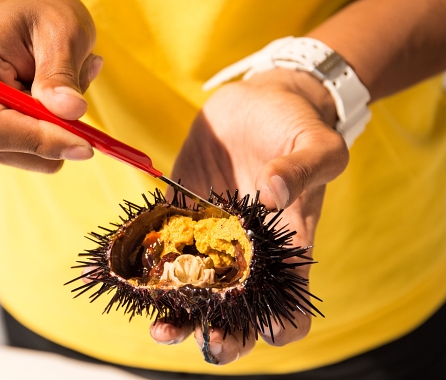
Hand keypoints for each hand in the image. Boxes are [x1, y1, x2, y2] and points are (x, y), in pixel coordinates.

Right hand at [0, 0, 102, 171]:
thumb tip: (71, 113)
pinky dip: (52, 135)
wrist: (22, 10)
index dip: (39, 141)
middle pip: (0, 147)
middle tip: (82, 100)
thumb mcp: (61, 30)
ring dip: (56, 133)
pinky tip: (59, 100)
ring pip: (19, 156)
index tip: (85, 145)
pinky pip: (27, 155)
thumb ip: (61, 74)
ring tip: (70, 85)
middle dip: (51, 137)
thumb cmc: (41, 12)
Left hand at [149, 69, 348, 363]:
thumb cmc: (295, 126)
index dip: (285, 323)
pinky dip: (144, 267)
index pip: (292, 300)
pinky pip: (159, 247)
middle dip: (226, 335)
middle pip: (238, 311)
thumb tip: (275, 194)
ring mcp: (210, 236)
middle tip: (210, 342)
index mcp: (287, 244)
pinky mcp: (179, 213)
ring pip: (193, 290)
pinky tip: (128, 278)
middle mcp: (245, 250)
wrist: (256, 101)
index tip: (269, 328)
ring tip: (160, 327)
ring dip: (179, 315)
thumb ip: (304, 169)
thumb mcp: (317, 144)